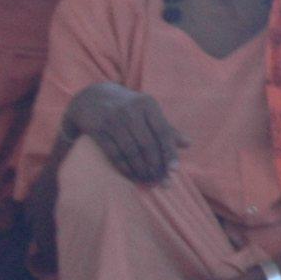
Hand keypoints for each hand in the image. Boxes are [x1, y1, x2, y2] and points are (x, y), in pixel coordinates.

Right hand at [69, 83, 186, 184]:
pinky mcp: (97, 128)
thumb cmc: (128, 107)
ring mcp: (112, 119)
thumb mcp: (148, 112)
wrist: (92, 97)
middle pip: (147, 143)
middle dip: (155, 165)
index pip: (163, 131)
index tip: (174, 170)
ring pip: (130, 150)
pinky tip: (131, 176)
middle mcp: (130, 110)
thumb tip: (188, 144)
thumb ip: (167, 128)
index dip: (169, 152)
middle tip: (161, 181)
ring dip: (140, 169)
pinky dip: (124, 167)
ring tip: (148, 181)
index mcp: (147, 104)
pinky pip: (113, 153)